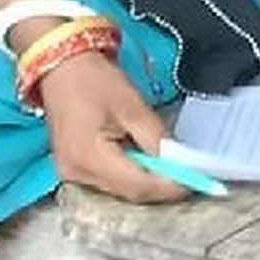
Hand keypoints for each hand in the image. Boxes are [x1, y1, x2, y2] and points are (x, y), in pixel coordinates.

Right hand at [38, 51, 186, 203]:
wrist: (61, 66)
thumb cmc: (95, 80)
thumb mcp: (133, 106)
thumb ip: (157, 138)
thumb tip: (181, 163)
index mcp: (89, 158)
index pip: (138, 186)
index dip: (170, 187)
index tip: (198, 183)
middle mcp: (77, 174)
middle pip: (129, 192)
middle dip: (162, 187)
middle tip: (190, 177)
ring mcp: (71, 174)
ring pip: (120, 190)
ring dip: (148, 182)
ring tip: (173, 169)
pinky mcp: (73, 169)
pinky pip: (109, 181)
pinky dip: (131, 175)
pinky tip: (147, 163)